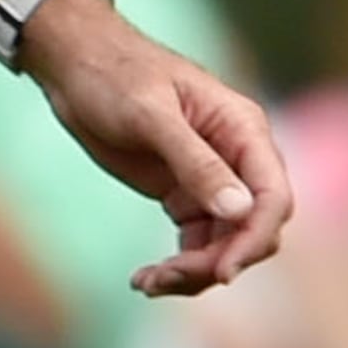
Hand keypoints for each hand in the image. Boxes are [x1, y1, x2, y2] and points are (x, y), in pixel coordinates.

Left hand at [17, 0, 295, 296]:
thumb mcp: (151, 116)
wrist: (74, 65)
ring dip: (195, 272)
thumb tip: (240, 210)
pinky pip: (197, 242)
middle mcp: (237, 159)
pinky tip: (143, 280)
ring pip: (225, 243)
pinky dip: (178, 266)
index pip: (273, 197)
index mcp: (244, 131)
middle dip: (219, 260)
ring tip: (147, 283)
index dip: (255, 238)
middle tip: (166, 278)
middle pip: (253, 228)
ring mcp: (211, 180)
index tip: (224, 272)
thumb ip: (195, 162)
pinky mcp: (182, 194)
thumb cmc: (115, 75)